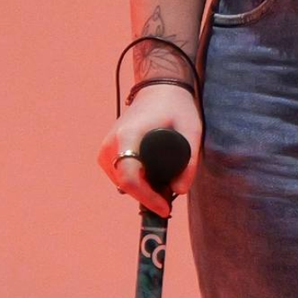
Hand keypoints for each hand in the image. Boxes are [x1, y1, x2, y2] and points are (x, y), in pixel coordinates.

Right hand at [101, 81, 202, 215]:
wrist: (158, 90)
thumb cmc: (176, 107)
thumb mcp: (192, 130)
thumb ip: (190, 162)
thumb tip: (179, 191)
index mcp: (127, 136)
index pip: (130, 178)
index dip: (148, 198)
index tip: (166, 208)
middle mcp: (111, 144)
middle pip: (127, 185)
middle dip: (149, 196)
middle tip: (172, 197)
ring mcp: (105, 149)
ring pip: (123, 184)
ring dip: (143, 190)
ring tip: (166, 184)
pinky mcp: (106, 153)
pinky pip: (120, 177)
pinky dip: (136, 183)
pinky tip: (153, 178)